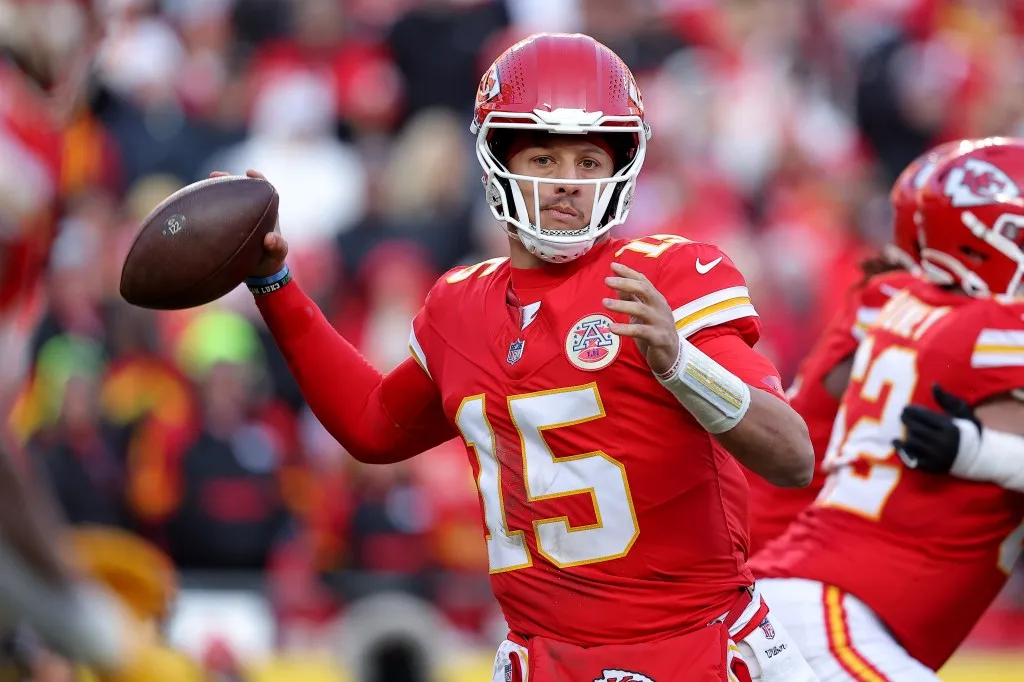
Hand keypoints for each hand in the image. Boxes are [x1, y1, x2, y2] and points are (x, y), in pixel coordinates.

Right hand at [209, 169, 287, 277]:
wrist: (259, 274)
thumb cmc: (271, 260)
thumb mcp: (277, 255)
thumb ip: (278, 247)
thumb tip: (270, 238)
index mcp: (266, 213)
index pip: (264, 189)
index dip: (258, 179)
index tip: (249, 173)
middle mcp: (250, 212)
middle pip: (239, 190)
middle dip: (228, 181)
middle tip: (216, 176)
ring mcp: (236, 219)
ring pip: (224, 201)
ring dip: (213, 193)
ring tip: (199, 188)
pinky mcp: (225, 228)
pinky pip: (214, 216)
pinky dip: (204, 211)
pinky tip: (190, 211)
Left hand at [603, 261, 678, 375]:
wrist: (671, 355)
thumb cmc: (654, 330)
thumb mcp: (642, 313)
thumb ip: (631, 299)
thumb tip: (617, 284)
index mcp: (656, 299)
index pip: (642, 281)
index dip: (628, 273)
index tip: (612, 266)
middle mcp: (660, 307)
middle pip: (644, 290)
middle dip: (625, 283)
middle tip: (607, 281)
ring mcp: (661, 322)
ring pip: (641, 310)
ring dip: (621, 305)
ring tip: (604, 303)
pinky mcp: (659, 338)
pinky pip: (641, 331)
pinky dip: (625, 329)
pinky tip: (611, 328)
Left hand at [893, 383, 980, 473]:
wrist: (979, 457)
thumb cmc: (968, 431)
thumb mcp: (963, 413)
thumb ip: (947, 400)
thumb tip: (934, 385)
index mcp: (950, 428)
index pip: (924, 416)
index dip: (912, 411)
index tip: (906, 408)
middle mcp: (943, 443)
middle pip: (915, 429)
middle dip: (906, 421)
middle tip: (902, 416)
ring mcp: (937, 456)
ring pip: (912, 443)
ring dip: (906, 434)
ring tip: (907, 428)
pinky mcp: (932, 467)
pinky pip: (911, 459)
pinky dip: (901, 450)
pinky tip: (896, 442)